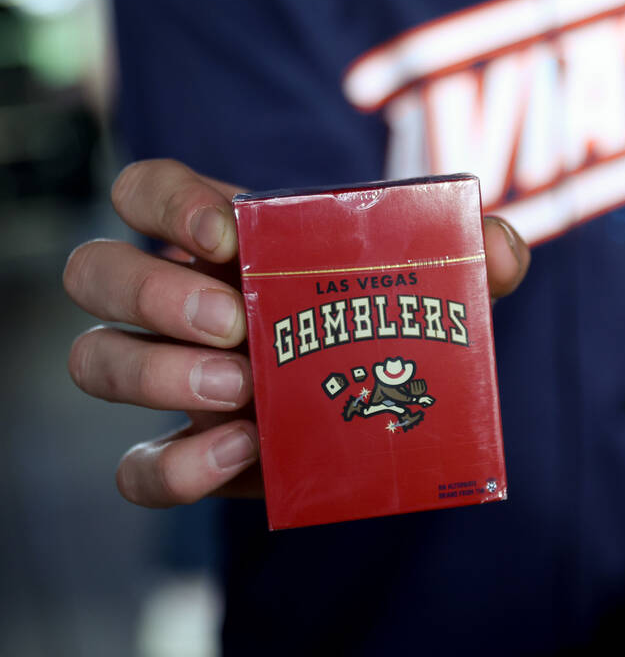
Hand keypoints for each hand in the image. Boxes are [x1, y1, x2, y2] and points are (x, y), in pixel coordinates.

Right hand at [64, 159, 530, 507]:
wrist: (394, 406)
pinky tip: (245, 451)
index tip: (226, 234)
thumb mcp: (441, 278)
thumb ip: (477, 254)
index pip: (146, 191)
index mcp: (228, 240)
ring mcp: (176, 378)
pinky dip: (175, 465)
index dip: (166, 203)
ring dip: (155, 374)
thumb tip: (496, 246)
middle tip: (235, 324)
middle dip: (151, 293)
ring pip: (97, 360)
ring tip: (242, 389)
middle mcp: (182, 301)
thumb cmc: (398, 317)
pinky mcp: (193, 453)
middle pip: (95, 271)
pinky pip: (137, 467)